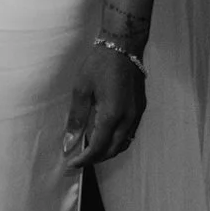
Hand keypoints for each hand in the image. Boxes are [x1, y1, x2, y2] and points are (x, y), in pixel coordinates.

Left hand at [62, 42, 146, 169]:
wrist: (123, 47)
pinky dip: (117, 140)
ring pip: (124, 143)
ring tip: (90, 150)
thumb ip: (76, 118)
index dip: (85, 158)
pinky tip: (105, 136)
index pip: (98, 147)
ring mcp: (137, 114)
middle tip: (79, 159)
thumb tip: (69, 142)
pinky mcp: (140, 109)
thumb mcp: (81, 89)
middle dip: (96, 158)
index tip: (71, 163)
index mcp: (112, 114)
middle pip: (113, 149)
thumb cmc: (98, 64)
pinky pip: (130, 133)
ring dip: (108, 151)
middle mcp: (128, 118)